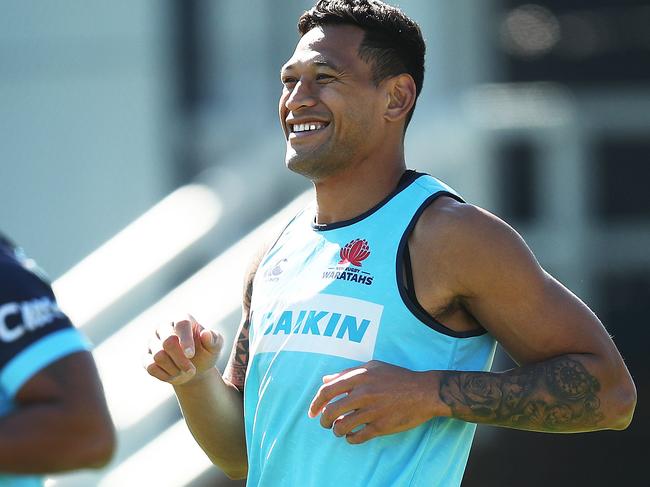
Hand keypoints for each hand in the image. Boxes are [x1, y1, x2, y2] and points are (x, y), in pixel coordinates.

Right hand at [144, 314, 222, 385]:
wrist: (193, 370)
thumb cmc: (205, 353)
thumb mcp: (215, 348)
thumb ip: (214, 339)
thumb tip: (205, 333)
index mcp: (182, 318)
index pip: (181, 323)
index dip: (186, 340)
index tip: (191, 355)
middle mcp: (164, 327)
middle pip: (167, 341)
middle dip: (180, 359)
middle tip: (191, 370)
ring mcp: (152, 341)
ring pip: (158, 356)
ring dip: (175, 369)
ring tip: (185, 371)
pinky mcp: (146, 357)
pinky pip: (151, 367)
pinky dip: (165, 375)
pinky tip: (174, 374)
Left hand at [308, 360, 439, 443]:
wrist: (424, 392)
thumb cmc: (397, 377)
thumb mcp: (373, 367)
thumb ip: (347, 373)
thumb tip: (325, 380)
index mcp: (359, 377)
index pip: (327, 391)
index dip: (315, 403)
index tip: (312, 412)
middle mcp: (363, 393)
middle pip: (330, 412)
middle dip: (323, 421)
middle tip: (325, 423)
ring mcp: (372, 411)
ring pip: (341, 427)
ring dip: (336, 431)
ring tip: (340, 430)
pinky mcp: (381, 426)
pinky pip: (357, 437)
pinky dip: (350, 439)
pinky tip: (352, 435)